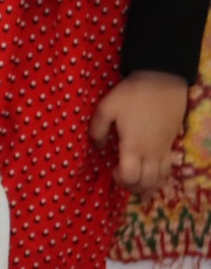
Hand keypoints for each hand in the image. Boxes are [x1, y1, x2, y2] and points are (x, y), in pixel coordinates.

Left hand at [90, 70, 189, 194]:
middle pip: (147, 181)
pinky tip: (154, 176)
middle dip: (134, 187)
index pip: (130, 176)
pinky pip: (169, 165)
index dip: (120, 179)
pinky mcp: (172, 139)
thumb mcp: (105, 108)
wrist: (163, 78)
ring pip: (161, 176)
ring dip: (150, 186)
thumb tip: (99, 147)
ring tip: (141, 190)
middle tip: (124, 182)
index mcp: (133, 145)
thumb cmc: (132, 94)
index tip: (112, 170)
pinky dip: (161, 175)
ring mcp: (164, 146)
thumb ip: (97, 130)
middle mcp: (151, 150)